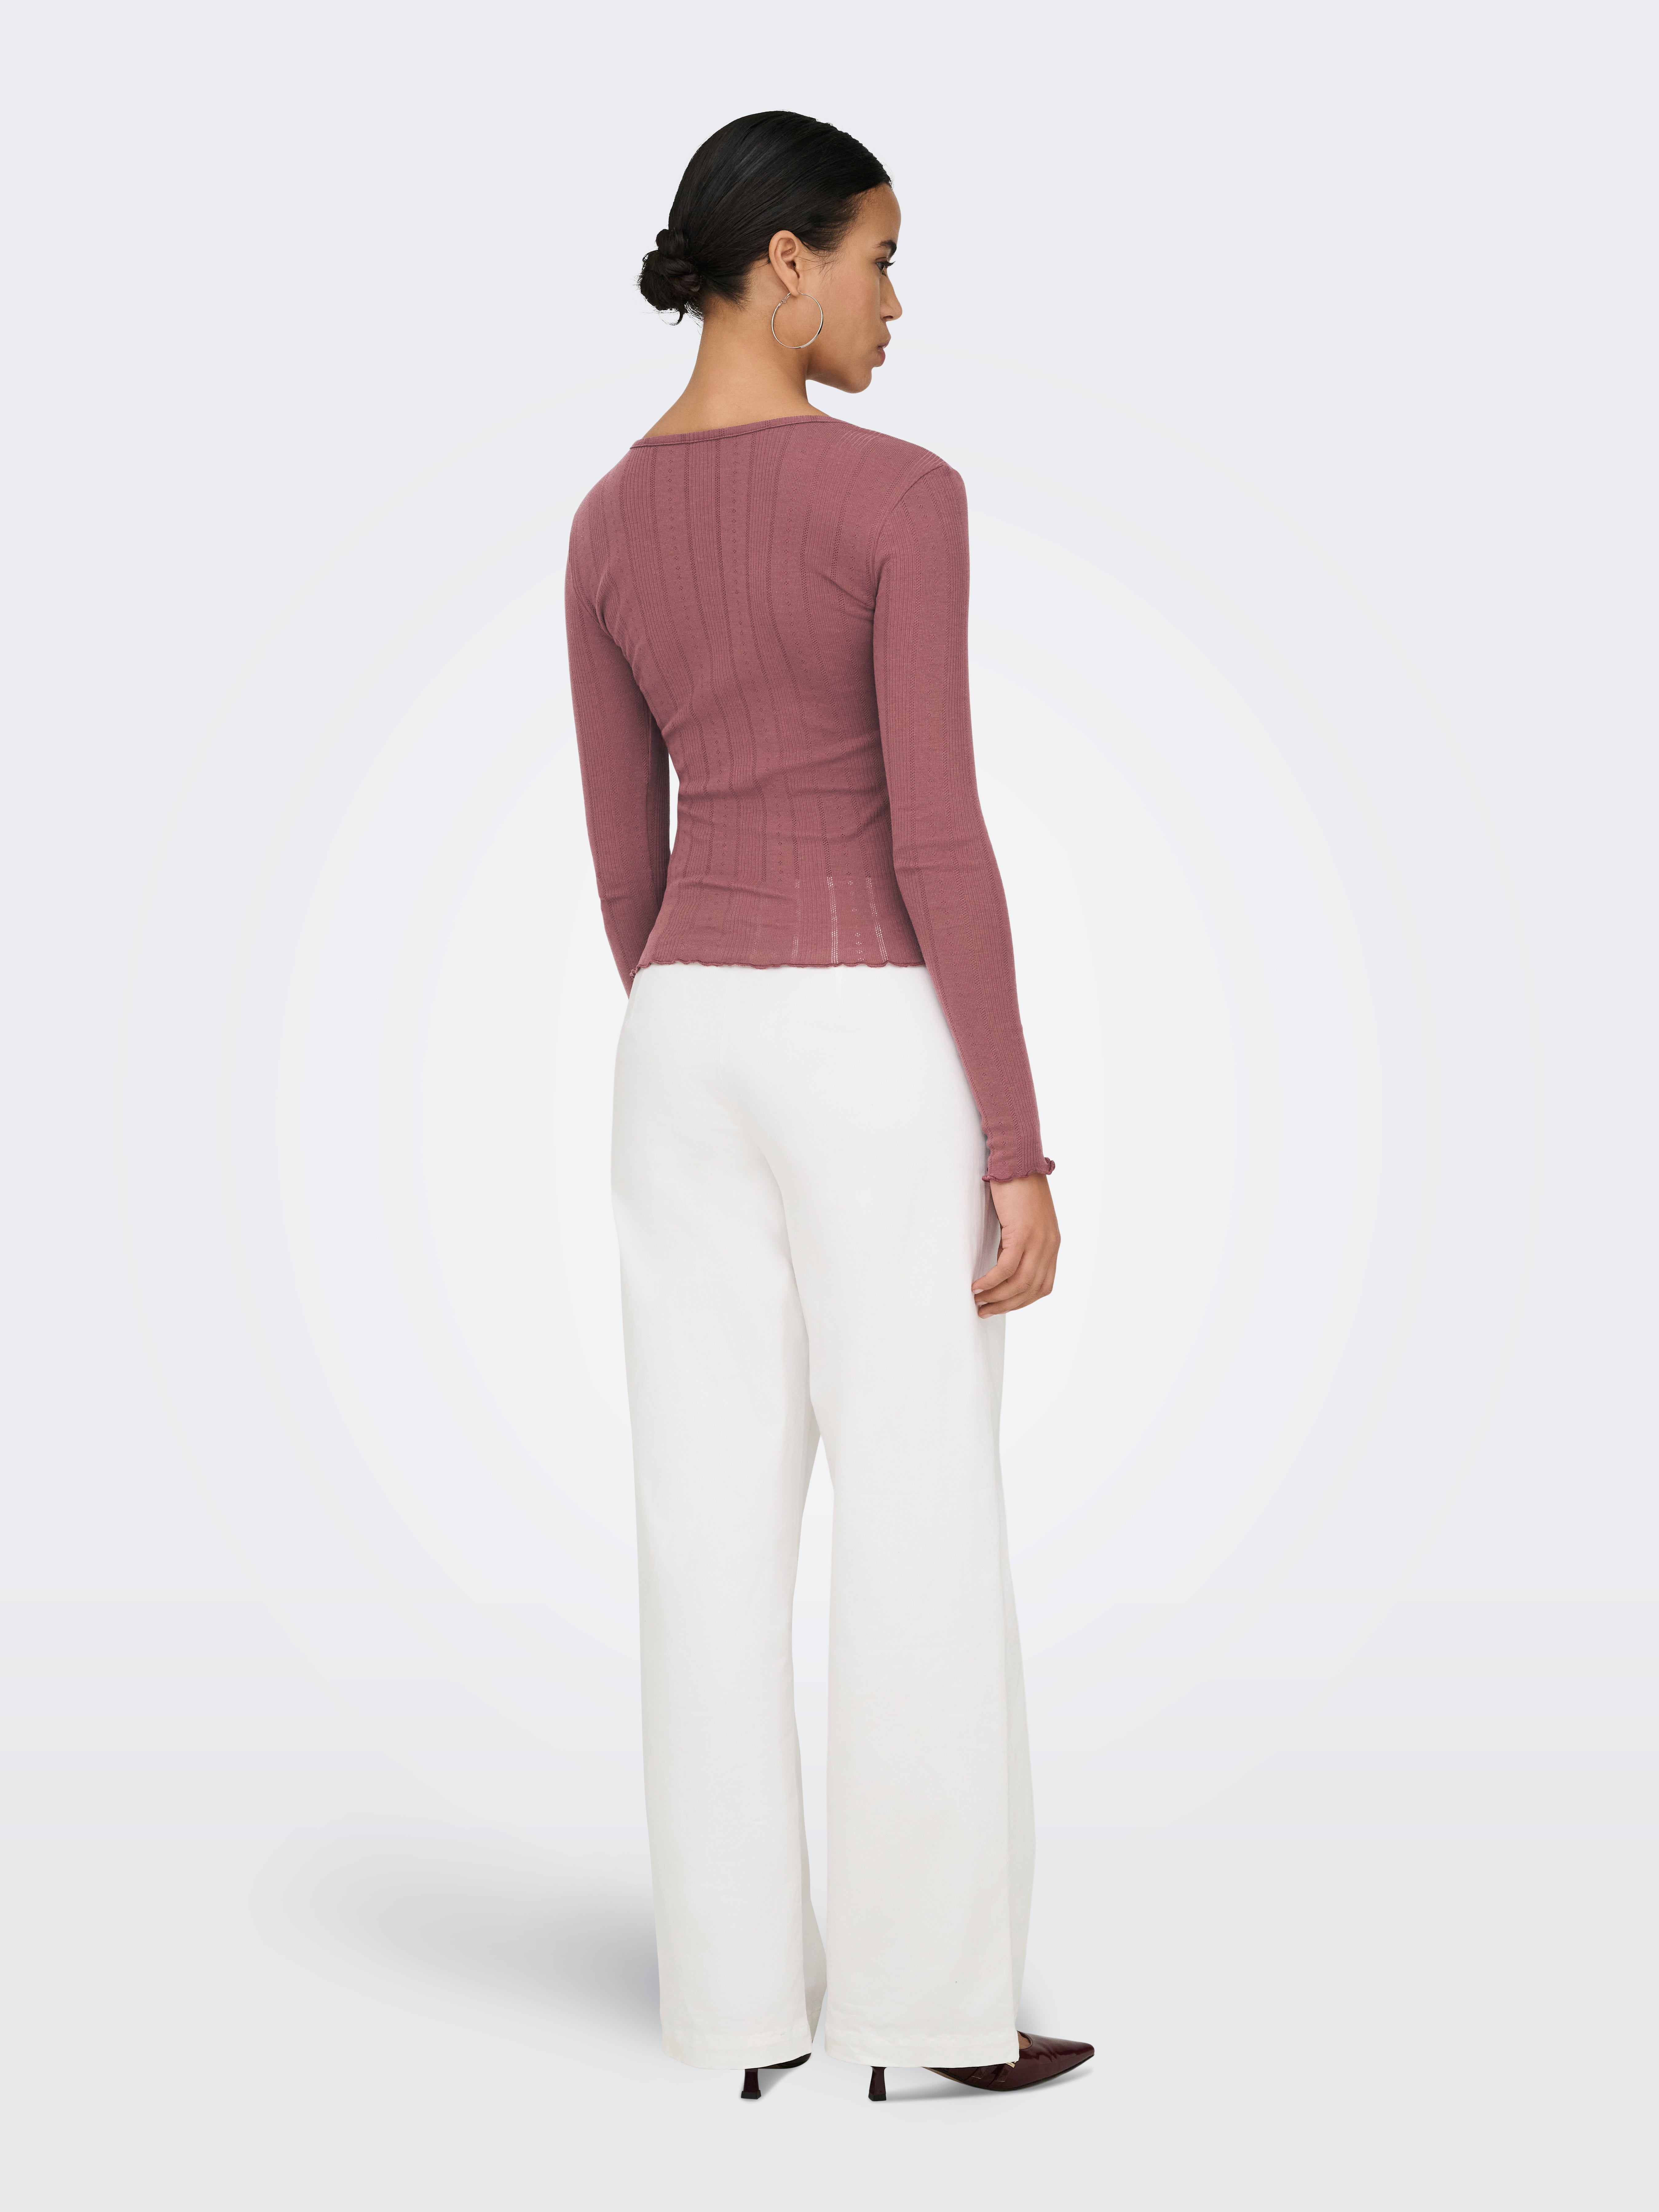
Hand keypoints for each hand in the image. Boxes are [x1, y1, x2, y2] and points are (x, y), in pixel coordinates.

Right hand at [972, 1174, 1059, 1315]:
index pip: (1042, 1286)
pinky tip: (977, 1286)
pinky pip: (1006, 1268)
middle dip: (1006, 1305)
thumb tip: (1004, 1266)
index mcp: (1051, 1245)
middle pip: (1031, 1290)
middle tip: (984, 1311)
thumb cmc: (1018, 1187)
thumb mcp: (1025, 1222)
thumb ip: (1020, 1245)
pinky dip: (991, 1281)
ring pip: (1019, 1284)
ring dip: (997, 1297)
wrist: (1018, 1161)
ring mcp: (1038, 1241)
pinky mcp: (1022, 1234)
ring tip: (978, 1302)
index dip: (1021, 1301)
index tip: (1001, 1305)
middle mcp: (1049, 1246)